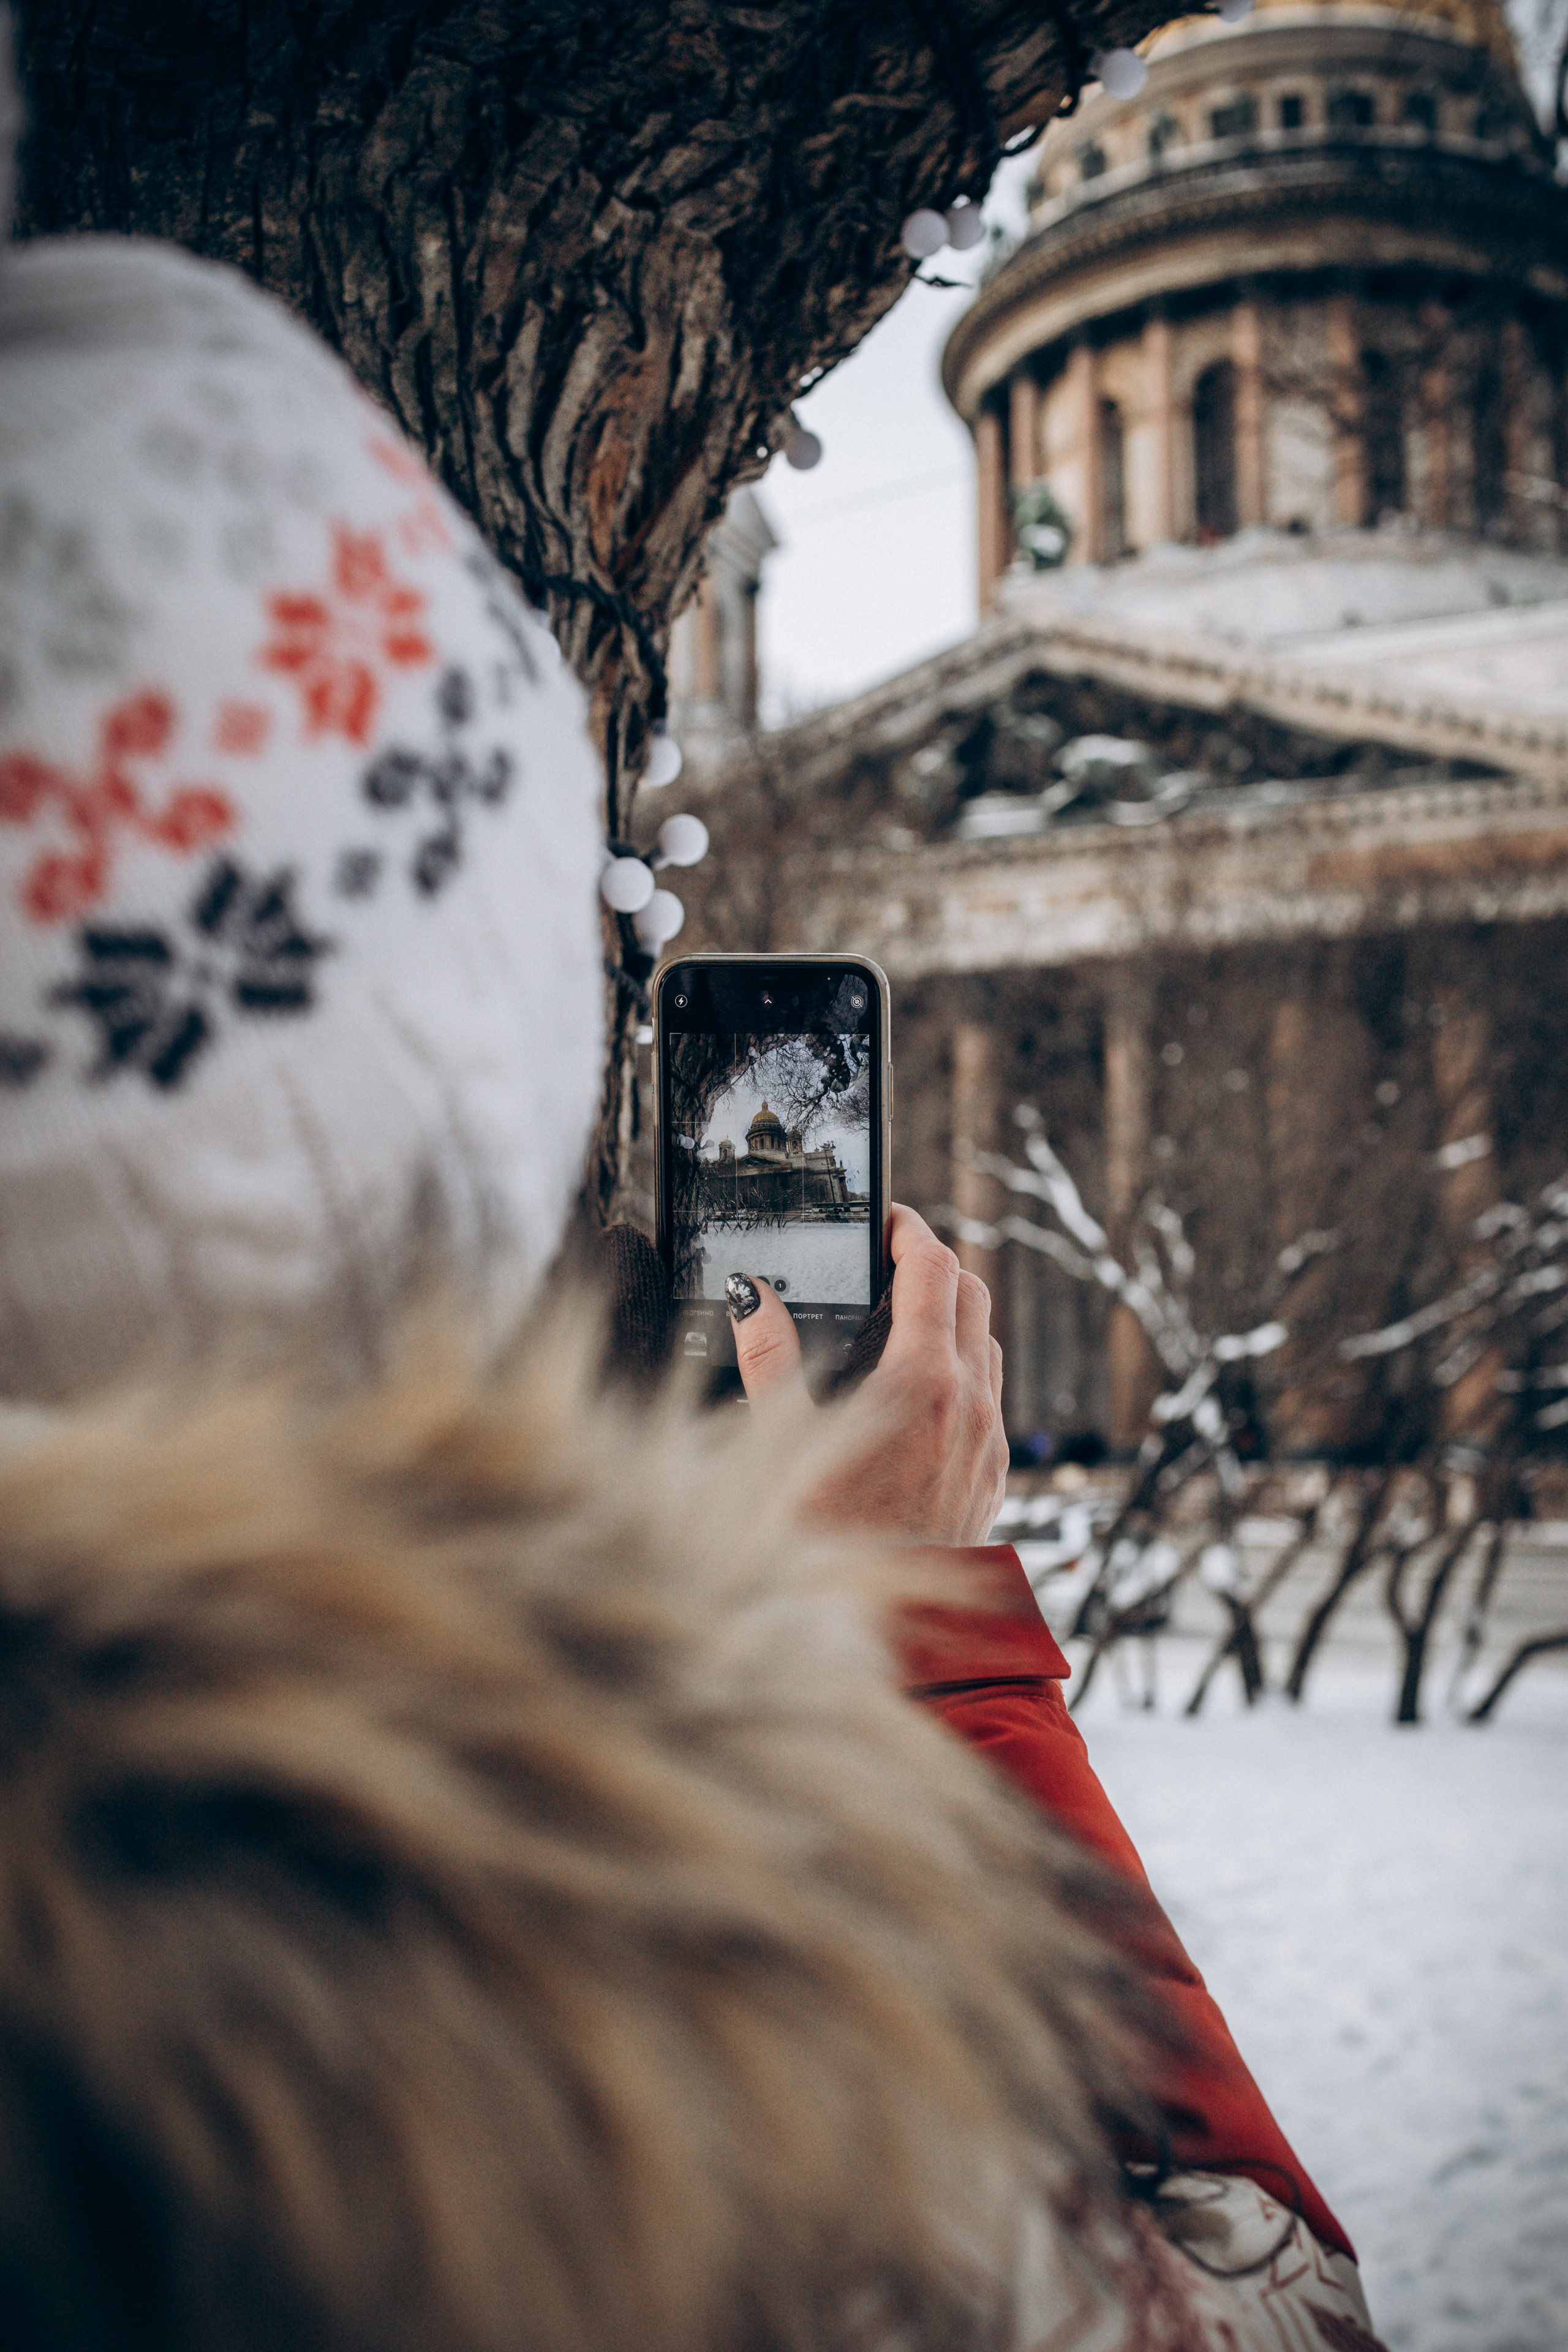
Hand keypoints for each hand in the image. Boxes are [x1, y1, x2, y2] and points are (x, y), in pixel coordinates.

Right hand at [725, 1204, 1007, 1547]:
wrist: (887, 1640)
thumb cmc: (825, 1545)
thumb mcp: (780, 1445)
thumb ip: (769, 1358)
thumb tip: (754, 1296)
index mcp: (923, 1382)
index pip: (936, 1269)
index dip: (911, 1232)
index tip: (887, 1221)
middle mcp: (971, 1405)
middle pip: (974, 1295)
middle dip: (935, 1266)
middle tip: (890, 1262)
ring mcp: (990, 1442)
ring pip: (987, 1346)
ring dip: (953, 1318)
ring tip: (901, 1320)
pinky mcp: (994, 1477)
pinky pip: (991, 1398)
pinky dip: (963, 1371)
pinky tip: (917, 1393)